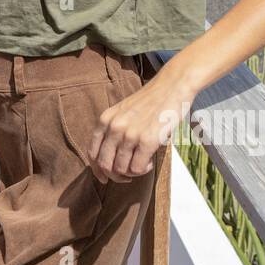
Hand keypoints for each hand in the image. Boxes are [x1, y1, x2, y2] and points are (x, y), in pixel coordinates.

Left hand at [87, 65, 197, 182]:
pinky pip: (137, 168)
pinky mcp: (147, 140)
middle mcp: (114, 127)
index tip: (105, 177)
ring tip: (142, 164)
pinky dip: (143, 170)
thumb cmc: (149, 102)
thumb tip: (109, 159)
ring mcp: (130, 134)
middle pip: (105, 165)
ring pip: (121, 169)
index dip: (97, 170)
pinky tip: (149, 161)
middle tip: (126, 177)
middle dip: (114, 176)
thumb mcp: (122, 112)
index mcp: (105, 120)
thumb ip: (113, 131)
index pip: (92, 153)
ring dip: (131, 173)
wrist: (171, 86)